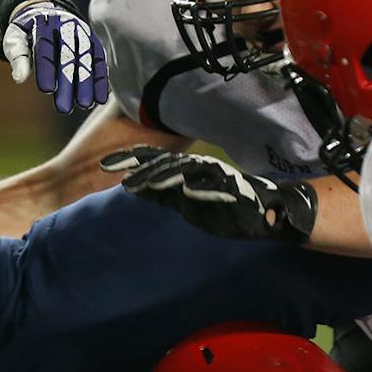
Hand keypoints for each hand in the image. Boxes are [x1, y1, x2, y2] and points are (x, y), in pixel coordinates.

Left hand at [5, 0, 107, 114]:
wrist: (45, 11)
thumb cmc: (27, 31)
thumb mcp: (15, 39)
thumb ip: (18, 56)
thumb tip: (19, 78)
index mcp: (43, 24)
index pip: (45, 48)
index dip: (46, 69)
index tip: (46, 90)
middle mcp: (66, 26)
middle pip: (68, 56)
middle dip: (68, 83)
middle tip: (65, 108)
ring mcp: (82, 33)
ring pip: (86, 59)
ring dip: (87, 84)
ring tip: (84, 105)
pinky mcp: (93, 41)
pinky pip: (99, 60)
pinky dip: (100, 79)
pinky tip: (100, 98)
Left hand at [101, 148, 317, 243]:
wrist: (267, 211)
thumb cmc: (225, 207)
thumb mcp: (186, 203)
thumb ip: (163, 194)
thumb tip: (134, 187)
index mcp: (185, 171)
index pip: (153, 161)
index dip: (130, 160)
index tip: (104, 165)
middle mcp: (197, 168)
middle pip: (163, 162)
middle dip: (138, 165)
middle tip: (112, 171)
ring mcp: (215, 176)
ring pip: (185, 171)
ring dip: (163, 175)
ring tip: (144, 182)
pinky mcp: (233, 188)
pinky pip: (214, 185)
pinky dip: (200, 187)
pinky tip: (186, 191)